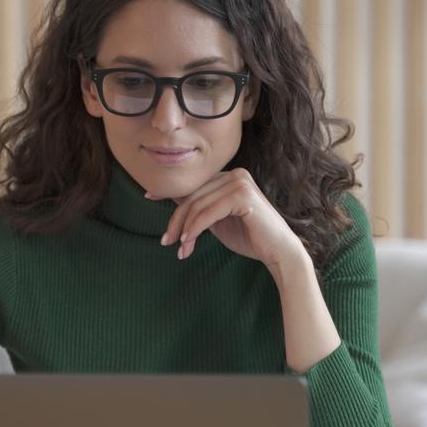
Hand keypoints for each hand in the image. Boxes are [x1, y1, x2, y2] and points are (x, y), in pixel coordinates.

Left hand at [149, 168, 302, 265]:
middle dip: (175, 220)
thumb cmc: (248, 237)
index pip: (193, 185)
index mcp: (228, 177)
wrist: (277, 251)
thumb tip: (169, 197)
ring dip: (184, 230)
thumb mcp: (216, 220)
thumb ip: (198, 208)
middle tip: (166, 241)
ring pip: (197, 205)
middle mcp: (234, 174)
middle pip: (192, 196)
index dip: (169, 192)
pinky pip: (208, 213)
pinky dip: (195, 229)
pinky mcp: (242, 195)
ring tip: (180, 249)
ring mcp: (239, 182)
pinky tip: (188, 242)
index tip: (149, 198)